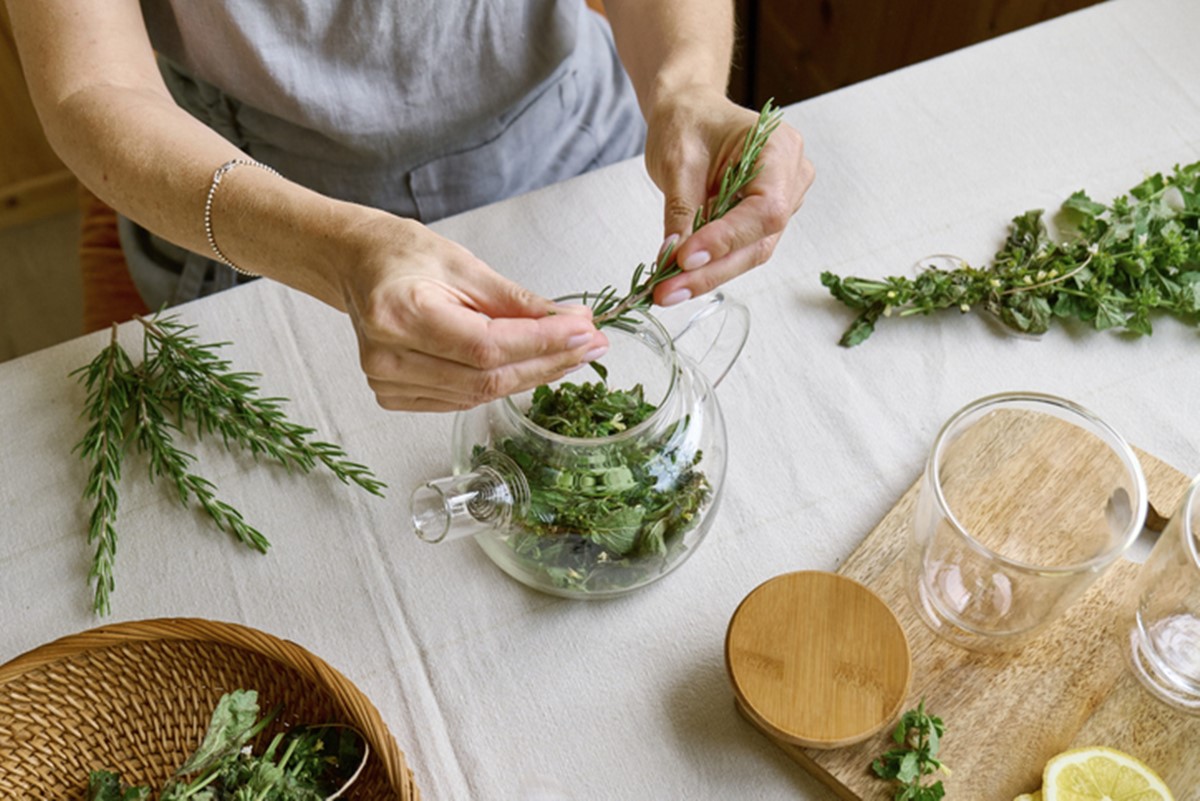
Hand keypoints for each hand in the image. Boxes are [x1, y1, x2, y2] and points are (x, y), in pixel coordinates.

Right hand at [341, 217, 607, 411]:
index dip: (542, 343)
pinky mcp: (394, 396)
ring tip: (571, 353)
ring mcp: (386, 382)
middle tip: (592, 345)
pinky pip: (462, 400)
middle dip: (548, 362)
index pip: (486, 346)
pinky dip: (501, 384)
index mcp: (397, 314)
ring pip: (479, 395)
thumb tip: (572, 322)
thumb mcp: (463, 264)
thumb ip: (516, 301)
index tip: (586, 331)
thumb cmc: (403, 255)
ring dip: (532, 375)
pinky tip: (530, 365)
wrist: (356, 266)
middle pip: (486, 378)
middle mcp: (386, 357)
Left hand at [642, 92, 814, 305]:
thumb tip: (673, 259)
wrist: (689, 111)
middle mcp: (792, 177)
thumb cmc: (687, 122)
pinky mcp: (763, 219)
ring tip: (667, 291)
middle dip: (711, 270)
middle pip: (760, 240)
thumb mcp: (676, 161)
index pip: (764, 209)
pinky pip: (741, 250)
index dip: (726, 240)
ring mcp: (784, 200)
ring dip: (708, 275)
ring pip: (750, 253)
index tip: (685, 258)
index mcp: (779, 148)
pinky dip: (710, 266)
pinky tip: (679, 279)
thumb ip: (681, 211)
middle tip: (667, 291)